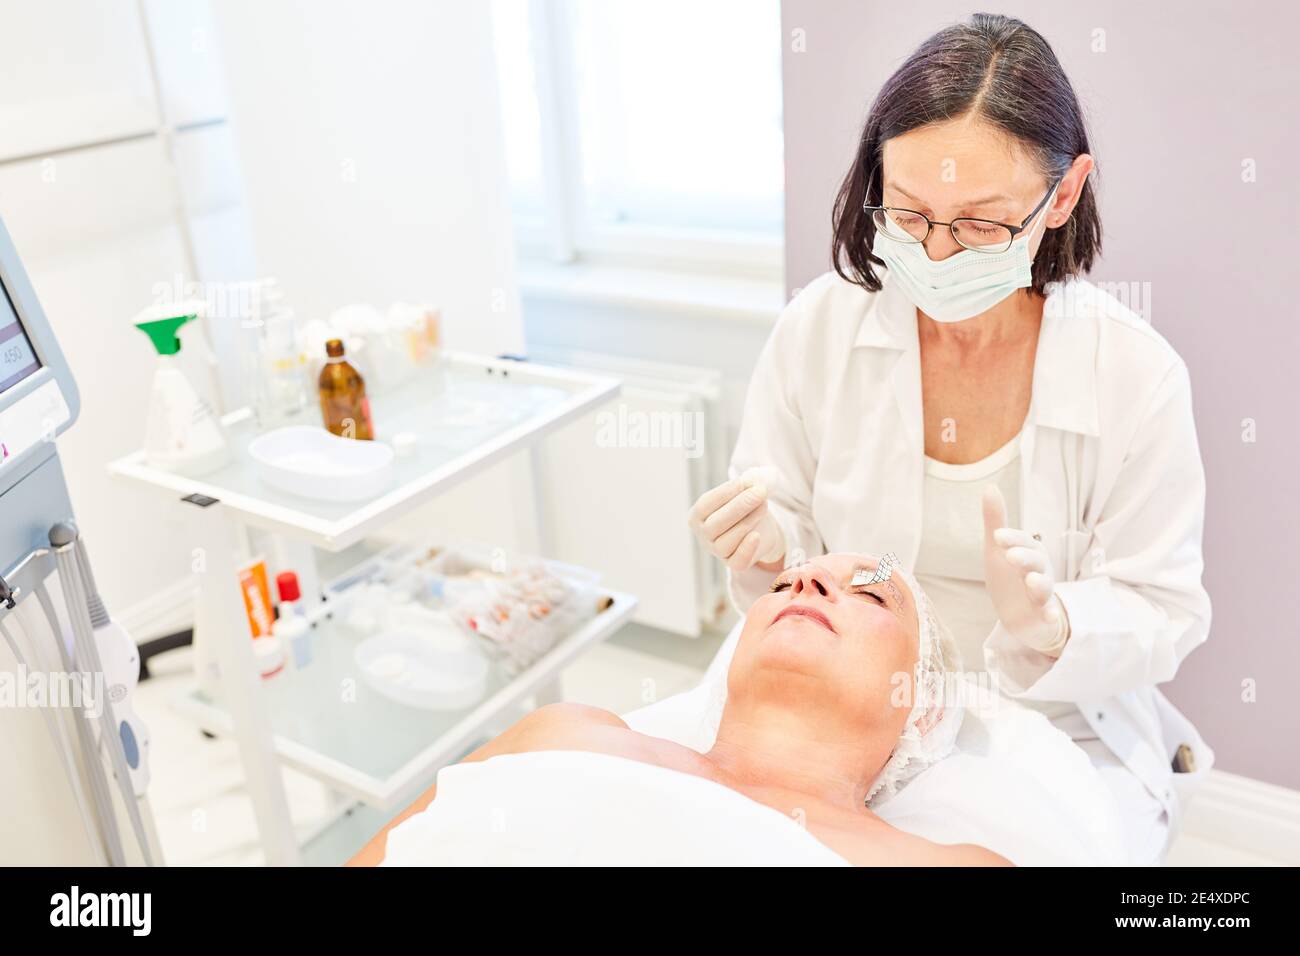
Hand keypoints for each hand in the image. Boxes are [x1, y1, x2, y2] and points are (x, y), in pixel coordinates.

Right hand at [688, 468, 786, 570]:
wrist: (759, 529)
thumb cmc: (745, 508)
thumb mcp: (742, 494)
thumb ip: (745, 487)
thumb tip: (753, 480)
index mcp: (697, 515)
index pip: (706, 504)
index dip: (725, 493)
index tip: (745, 481)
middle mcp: (702, 535)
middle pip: (716, 524)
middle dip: (739, 506)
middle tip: (759, 492)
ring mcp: (716, 551)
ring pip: (727, 541)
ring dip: (748, 521)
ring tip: (764, 505)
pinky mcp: (732, 563)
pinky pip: (737, 560)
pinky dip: (747, 549)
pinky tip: (756, 535)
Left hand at [981, 485, 1068, 653]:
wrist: (1018, 612)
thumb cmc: (1008, 575)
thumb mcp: (997, 549)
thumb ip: (995, 520)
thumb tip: (990, 486)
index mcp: (1029, 551)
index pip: (1022, 541)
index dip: (1011, 538)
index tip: (996, 536)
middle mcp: (1039, 569)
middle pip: (1035, 561)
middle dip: (1024, 558)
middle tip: (1010, 556)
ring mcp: (1042, 592)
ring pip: (1044, 586)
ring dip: (1039, 584)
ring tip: (1031, 581)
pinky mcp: (1043, 612)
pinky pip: (1050, 614)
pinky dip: (1050, 615)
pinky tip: (1049, 616)